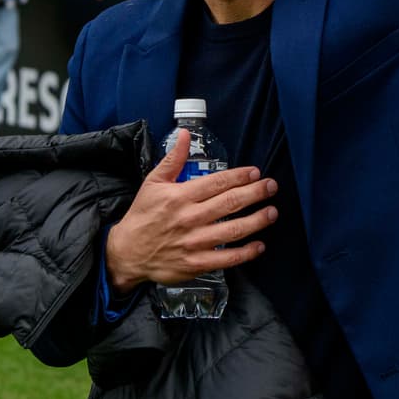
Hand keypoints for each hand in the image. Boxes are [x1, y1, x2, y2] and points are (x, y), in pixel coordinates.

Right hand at [105, 129, 278, 291]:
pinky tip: (259, 245)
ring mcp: (194, 242)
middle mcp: (189, 218)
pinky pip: (226, 259)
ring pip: (232, 231)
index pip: (217, 182)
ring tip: (272, 212)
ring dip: (256, 221)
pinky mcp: (195, 264)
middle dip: (255, 193)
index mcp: (180, 196)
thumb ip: (173, 159)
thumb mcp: (153, 182)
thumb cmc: (143, 215)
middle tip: (271, 187)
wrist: (127, 252)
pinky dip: (245, 253)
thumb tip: (185, 134)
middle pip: (229, 203)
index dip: (239, 176)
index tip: (256, 172)